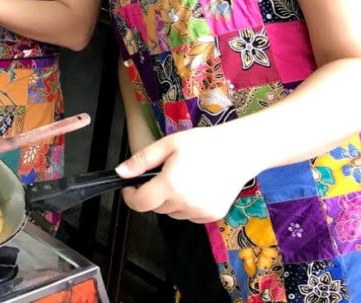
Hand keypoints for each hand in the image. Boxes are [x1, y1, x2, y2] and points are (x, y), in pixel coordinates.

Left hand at [115, 127, 254, 223]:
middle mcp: (185, 203)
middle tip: (164, 172)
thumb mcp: (167, 144)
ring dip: (170, 200)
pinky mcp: (212, 216)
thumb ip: (141, 160)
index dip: (130, 196)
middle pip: (155, 207)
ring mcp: (200, 212)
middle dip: (153, 193)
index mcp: (171, 185)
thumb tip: (121, 173)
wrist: (240, 151)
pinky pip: (189, 215)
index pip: (140, 203)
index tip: (129, 187)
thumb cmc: (204, 144)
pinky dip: (186, 205)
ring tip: (183, 177)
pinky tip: (197, 186)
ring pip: (172, 212)